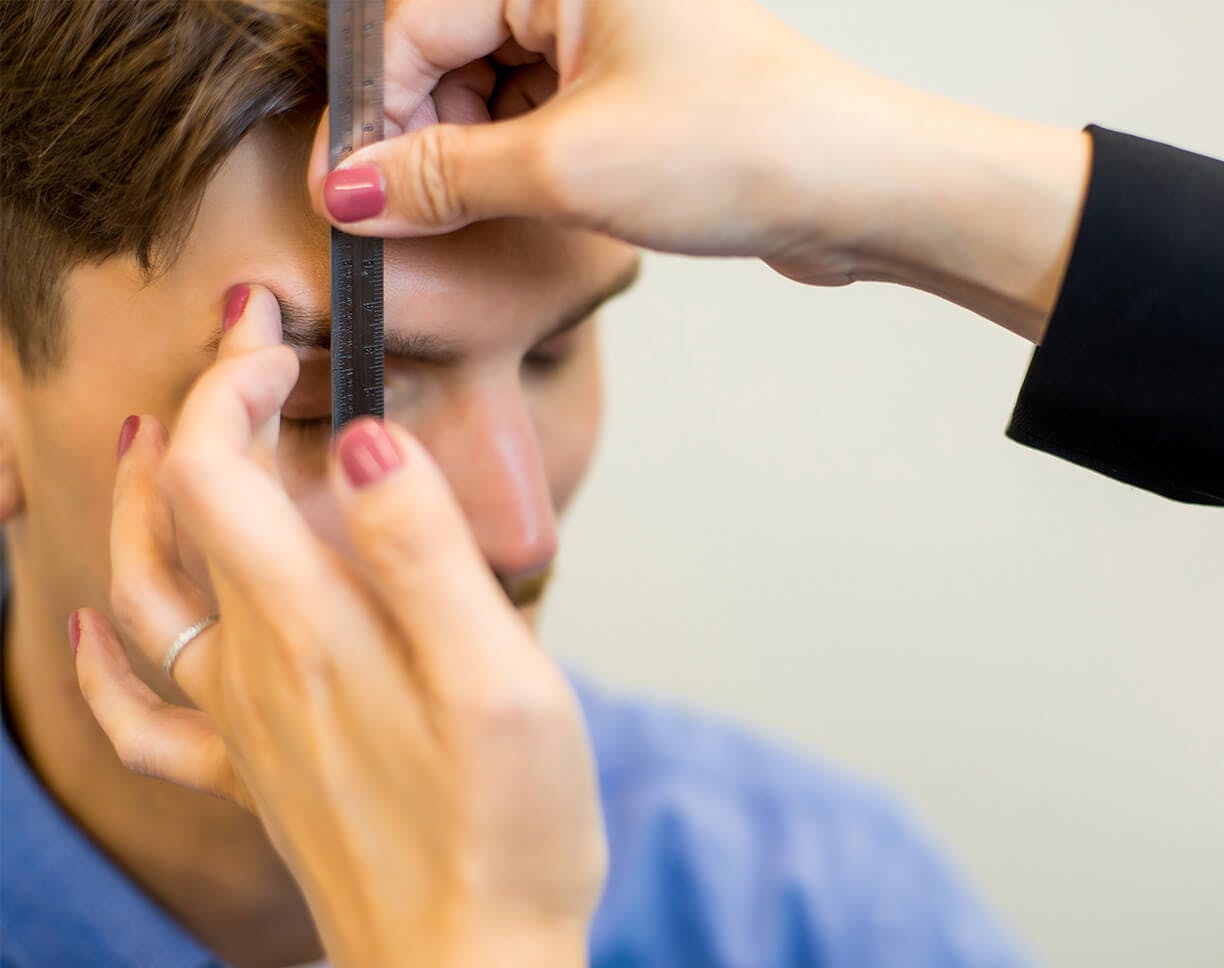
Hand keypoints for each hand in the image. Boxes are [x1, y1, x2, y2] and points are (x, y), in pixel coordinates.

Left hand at [72, 286, 604, 967]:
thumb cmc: (507, 829)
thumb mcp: (500, 678)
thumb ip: (426, 552)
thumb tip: (365, 442)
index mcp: (312, 629)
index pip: (219, 471)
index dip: (232, 383)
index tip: (280, 331)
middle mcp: (257, 671)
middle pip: (178, 516)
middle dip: (194, 412)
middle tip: (236, 348)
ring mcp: (247, 729)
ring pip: (144, 597)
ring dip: (138, 504)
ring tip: (150, 436)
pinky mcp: (259, 778)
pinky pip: (143, 718)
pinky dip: (104, 661)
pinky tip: (88, 629)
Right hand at [307, 0, 901, 281]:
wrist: (857, 187)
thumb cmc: (738, 143)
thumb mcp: (567, 165)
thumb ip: (444, 178)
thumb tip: (354, 191)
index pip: (416, 22)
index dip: (372, 114)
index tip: (344, 192)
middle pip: (450, 51)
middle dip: (420, 137)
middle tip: (399, 217)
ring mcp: (610, 36)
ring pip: (493, 88)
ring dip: (468, 157)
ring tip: (463, 216)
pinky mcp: (632, 87)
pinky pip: (540, 115)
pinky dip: (515, 162)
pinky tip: (514, 204)